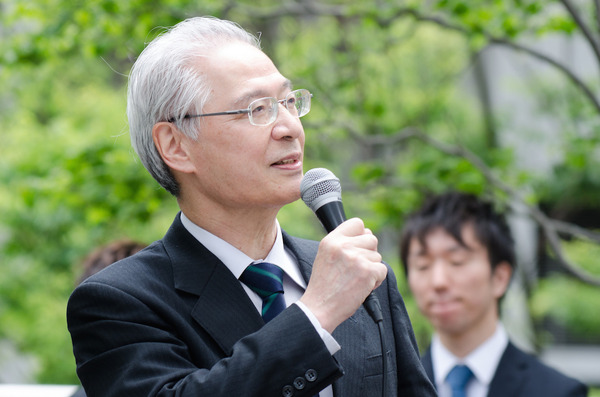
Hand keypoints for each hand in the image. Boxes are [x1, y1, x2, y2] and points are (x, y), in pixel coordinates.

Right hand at [299, 218, 386, 332]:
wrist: (320, 308)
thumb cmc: (324, 286)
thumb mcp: (325, 256)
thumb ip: (343, 243)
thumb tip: (367, 233)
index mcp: (331, 240)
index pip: (357, 224)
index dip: (361, 235)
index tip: (358, 246)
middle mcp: (343, 246)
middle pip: (371, 239)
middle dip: (368, 254)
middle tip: (356, 268)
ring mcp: (356, 258)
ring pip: (377, 256)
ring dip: (371, 269)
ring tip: (355, 280)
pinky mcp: (367, 271)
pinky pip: (382, 270)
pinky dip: (376, 280)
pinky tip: (362, 286)